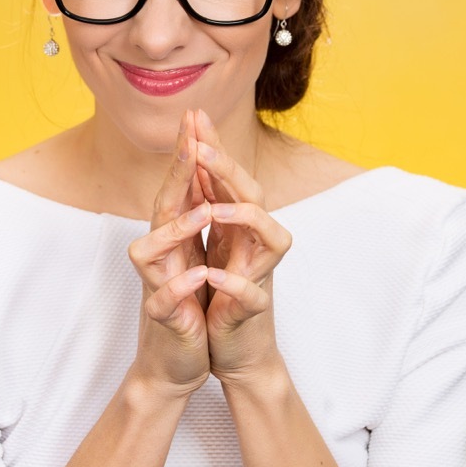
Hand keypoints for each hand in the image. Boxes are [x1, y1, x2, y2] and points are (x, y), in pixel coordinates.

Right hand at [125, 110, 211, 396]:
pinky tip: (198, 275)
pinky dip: (179, 287)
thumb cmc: (186, 306)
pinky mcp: (162, 317)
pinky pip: (164, 299)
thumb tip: (200, 173)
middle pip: (162, 206)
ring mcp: (156, 283)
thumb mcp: (195, 255)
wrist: (174, 362)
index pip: (179, 187)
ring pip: (151, 250)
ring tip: (203, 211)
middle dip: (177, 172)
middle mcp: (159, 254)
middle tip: (190, 138)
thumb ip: (194, 216)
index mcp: (173, 238)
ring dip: (177, 229)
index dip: (186, 152)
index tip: (195, 116)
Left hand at [191, 111, 292, 384]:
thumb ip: (206, 202)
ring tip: (214, 210)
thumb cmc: (222, 294)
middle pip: (254, 195)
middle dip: (229, 170)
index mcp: (238, 226)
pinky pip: (252, 292)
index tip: (193, 115)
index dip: (213, 146)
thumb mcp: (211, 243)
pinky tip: (213, 276)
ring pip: (272, 236)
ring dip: (244, 218)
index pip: (228, 177)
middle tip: (203, 147)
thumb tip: (195, 155)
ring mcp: (260, 274)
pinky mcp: (254, 309)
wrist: (237, 351)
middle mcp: (255, 243)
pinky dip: (235, 283)